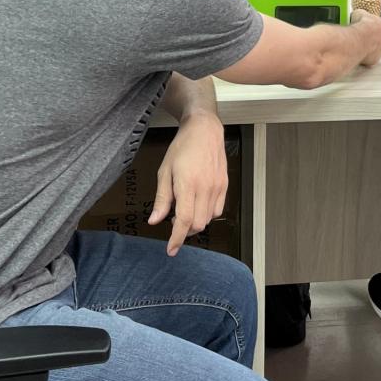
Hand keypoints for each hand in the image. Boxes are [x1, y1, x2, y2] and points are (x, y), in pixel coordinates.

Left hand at [148, 113, 226, 256]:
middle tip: (173, 219)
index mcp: (187, 183)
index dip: (176, 239)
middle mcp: (206, 187)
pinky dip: (207, 214)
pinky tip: (198, 204)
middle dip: (185, 230)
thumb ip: (162, 198)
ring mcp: (218, 187)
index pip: (184, 220)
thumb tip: (155, 221)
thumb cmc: (182, 147)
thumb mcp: (165, 171)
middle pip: (197, 224)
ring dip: (195, 222)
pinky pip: (218, 210)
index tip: (170, 250)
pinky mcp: (225, 185)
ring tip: (185, 209)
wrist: (205, 130)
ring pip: (208, 219)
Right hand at [350, 9, 380, 65]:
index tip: (365, 27)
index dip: (371, 26)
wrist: (356, 40)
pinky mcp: (375, 59)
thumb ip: (362, 15)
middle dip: (371, 38)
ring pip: (375, 49)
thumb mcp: (359, 13)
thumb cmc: (359, 26)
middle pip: (379, 38)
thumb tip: (358, 15)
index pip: (379, 26)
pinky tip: (356, 52)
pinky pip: (369, 57)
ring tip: (357, 44)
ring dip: (368, 47)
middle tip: (361, 36)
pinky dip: (364, 56)